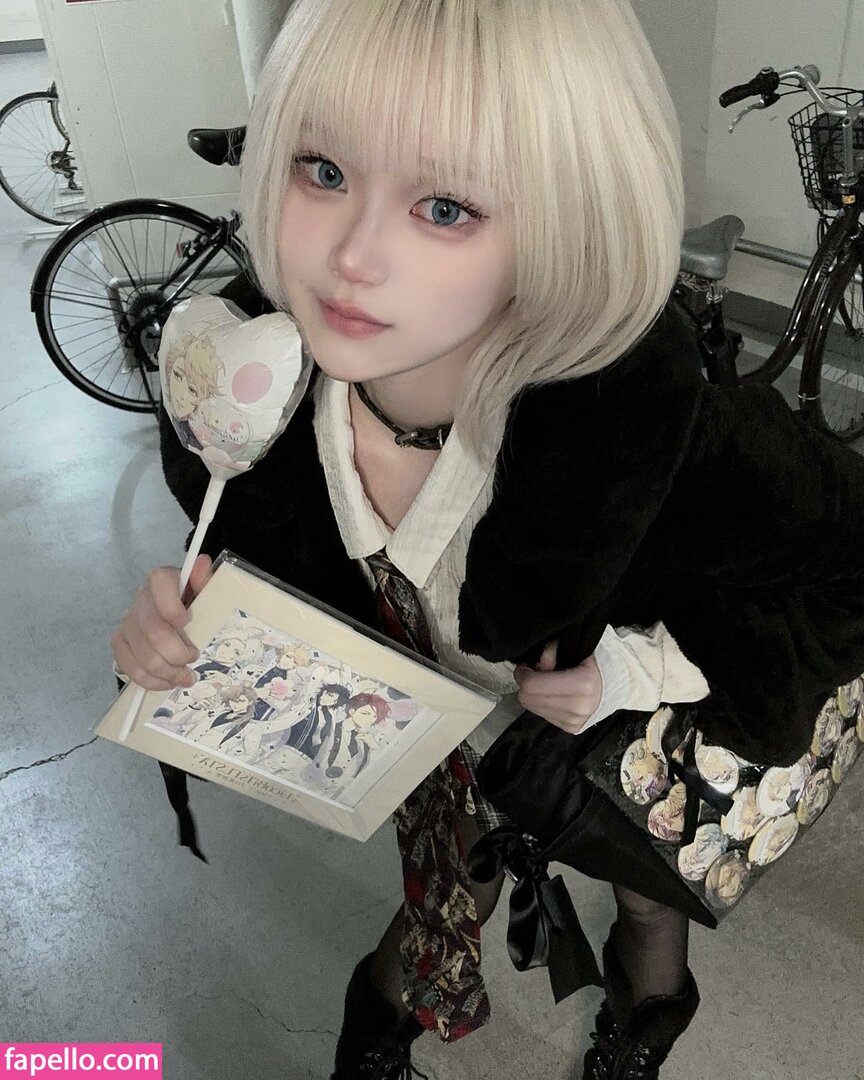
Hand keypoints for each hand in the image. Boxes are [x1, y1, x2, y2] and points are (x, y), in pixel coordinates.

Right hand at [110, 554, 211, 690]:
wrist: (177, 613)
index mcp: (162, 580)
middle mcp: (141, 599)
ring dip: (168, 672)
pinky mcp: (120, 643)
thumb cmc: (194, 603)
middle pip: (153, 631)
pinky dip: (152, 681)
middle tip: (193, 658)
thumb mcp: (206, 590)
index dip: (172, 607)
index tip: (187, 623)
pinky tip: (168, 681)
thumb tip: (202, 564)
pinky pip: (130, 668)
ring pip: (143, 656)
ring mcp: (127, 622)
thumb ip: (205, 580)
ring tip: (186, 677)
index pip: (160, 584)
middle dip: (177, 653)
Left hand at [513, 640, 602, 734]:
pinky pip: (543, 715)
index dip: (522, 673)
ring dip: (533, 694)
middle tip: (534, 672)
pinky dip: (542, 703)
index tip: (526, 665)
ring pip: (532, 708)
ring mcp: (574, 721)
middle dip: (525, 684)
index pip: (532, 685)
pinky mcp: (571, 728)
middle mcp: (578, 707)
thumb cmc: (599, 664)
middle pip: (527, 699)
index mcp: (581, 684)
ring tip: (546, 683)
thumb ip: (553, 652)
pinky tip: (553, 694)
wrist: (623, 685)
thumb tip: (536, 663)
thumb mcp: (578, 649)